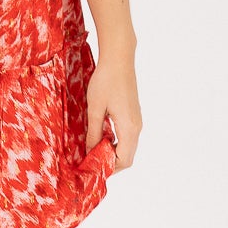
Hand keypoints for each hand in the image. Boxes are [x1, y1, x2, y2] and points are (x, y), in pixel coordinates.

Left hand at [85, 51, 140, 171]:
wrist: (119, 59)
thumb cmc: (106, 81)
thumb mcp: (95, 108)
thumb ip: (94, 132)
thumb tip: (90, 152)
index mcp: (129, 128)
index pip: (124, 160)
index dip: (108, 168)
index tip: (91, 167)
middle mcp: (137, 127)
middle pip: (128, 156)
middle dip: (110, 163)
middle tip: (90, 161)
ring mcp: (137, 121)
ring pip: (128, 147)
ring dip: (112, 152)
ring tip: (92, 149)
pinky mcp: (133, 114)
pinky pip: (127, 136)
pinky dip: (115, 142)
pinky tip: (101, 135)